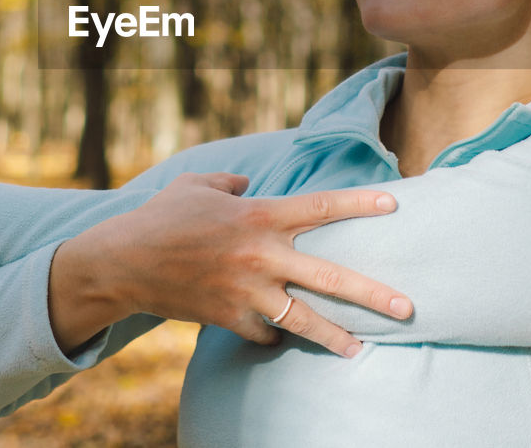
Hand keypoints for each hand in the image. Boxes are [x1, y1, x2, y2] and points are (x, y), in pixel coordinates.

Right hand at [49, 172, 413, 358]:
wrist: (122, 262)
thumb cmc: (161, 217)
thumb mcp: (198, 185)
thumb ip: (231, 181)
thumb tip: (248, 182)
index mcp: (258, 215)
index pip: (321, 207)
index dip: (359, 203)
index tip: (394, 203)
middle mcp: (261, 255)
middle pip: (329, 277)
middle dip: (372, 294)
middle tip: (408, 306)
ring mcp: (247, 291)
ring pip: (303, 318)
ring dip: (335, 336)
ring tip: (361, 349)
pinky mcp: (229, 318)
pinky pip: (264, 331)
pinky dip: (273, 333)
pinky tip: (278, 333)